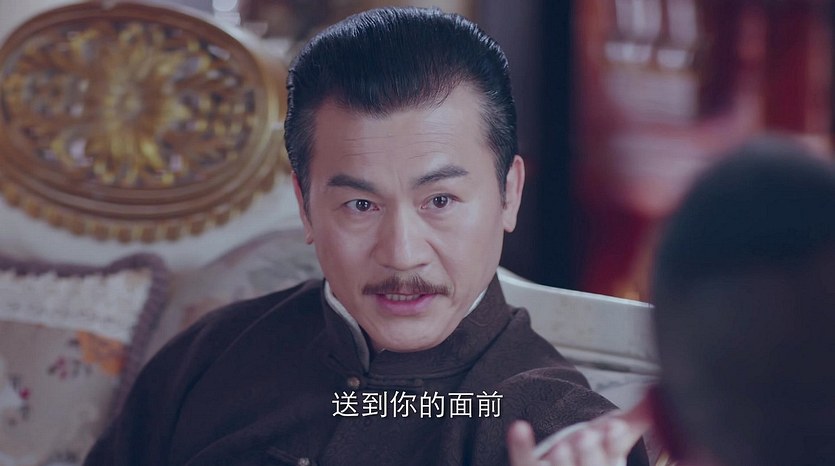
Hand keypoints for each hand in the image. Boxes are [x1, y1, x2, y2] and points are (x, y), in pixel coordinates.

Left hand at [507, 394, 651, 465]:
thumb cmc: (591, 457)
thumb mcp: (615, 439)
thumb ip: (638, 417)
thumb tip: (660, 393)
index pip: (612, 463)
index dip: (612, 447)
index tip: (614, 428)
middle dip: (589, 455)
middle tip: (585, 437)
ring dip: (561, 459)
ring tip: (561, 447)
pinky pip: (524, 459)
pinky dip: (521, 445)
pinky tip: (519, 428)